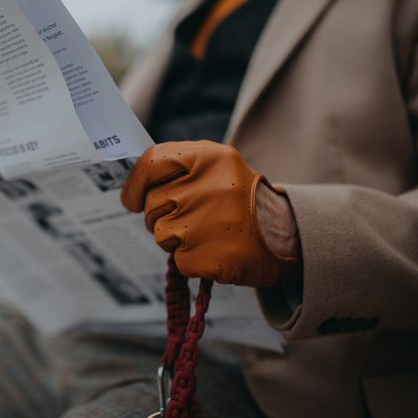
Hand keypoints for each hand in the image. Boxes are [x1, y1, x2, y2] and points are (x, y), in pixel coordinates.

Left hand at [121, 141, 299, 287]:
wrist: (287, 235)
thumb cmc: (242, 200)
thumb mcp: (218, 168)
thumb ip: (178, 168)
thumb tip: (132, 184)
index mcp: (208, 157)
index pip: (151, 161)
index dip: (134, 183)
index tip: (130, 199)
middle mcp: (205, 187)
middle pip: (152, 204)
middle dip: (161, 215)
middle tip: (191, 217)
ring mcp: (205, 223)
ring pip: (160, 233)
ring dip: (176, 239)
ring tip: (207, 232)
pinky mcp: (206, 256)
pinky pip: (177, 259)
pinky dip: (191, 259)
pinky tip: (215, 249)